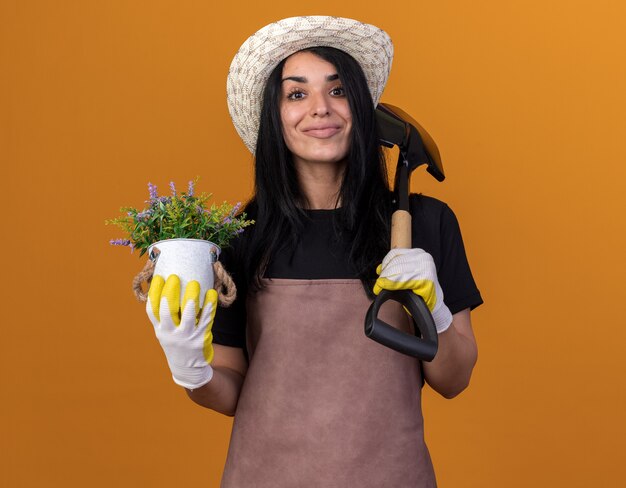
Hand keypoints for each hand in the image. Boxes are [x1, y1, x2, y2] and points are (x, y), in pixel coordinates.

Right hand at [146, 274, 217, 388]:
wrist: (188, 368)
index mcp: (160, 330)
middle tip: (174, 277)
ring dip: (191, 298)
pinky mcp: (201, 338)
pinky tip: (211, 293)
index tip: (158, 277)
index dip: (154, 293)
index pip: (153, 310)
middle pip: (168, 311)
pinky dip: (209, 305)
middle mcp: (171, 334)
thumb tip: (169, 286)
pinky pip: (206, 319)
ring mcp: (186, 336)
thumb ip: (166, 315)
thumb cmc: (177, 343)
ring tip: (194, 283)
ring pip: (188, 315)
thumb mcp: (166, 332)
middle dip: (170, 292)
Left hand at [374, 248, 452, 332]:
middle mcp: (423, 258)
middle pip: (396, 262)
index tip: (379, 273)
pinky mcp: (426, 279)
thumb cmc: (419, 290)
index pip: (395, 253)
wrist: (433, 304)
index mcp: (418, 253)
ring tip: (379, 287)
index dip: (385, 263)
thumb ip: (394, 268)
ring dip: (386, 280)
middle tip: (377, 284)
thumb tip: (379, 269)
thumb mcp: (406, 274)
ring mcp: (426, 268)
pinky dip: (391, 284)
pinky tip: (385, 288)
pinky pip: (403, 280)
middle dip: (384, 273)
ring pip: (398, 270)